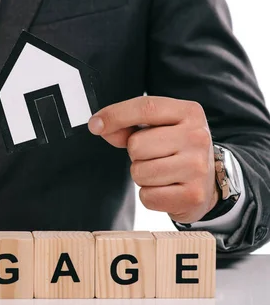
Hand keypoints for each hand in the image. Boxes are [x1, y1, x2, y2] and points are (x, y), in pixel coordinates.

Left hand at [88, 96, 217, 223]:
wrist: (209, 184)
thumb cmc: (176, 150)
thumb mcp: (157, 128)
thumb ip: (127, 125)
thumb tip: (100, 126)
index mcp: (189, 113)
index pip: (145, 107)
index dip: (115, 115)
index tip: (95, 124)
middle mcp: (198, 137)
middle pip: (136, 145)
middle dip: (135, 154)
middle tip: (154, 156)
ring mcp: (197, 167)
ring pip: (139, 172)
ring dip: (142, 175)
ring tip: (161, 172)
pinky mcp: (192, 195)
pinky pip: (147, 196)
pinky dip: (150, 195)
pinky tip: (166, 188)